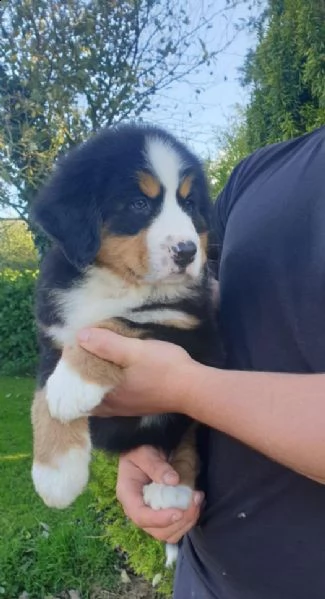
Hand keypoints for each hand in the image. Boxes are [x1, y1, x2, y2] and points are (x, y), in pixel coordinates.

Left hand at [78, 328, 194, 416]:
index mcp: (106, 395)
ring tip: (93, 361)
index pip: (75, 387)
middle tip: (80, 354)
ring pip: (99, 397)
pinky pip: (113, 397)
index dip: (70, 371)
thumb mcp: (133, 351)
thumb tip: (80, 336)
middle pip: (84, 394)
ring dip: (93, 382)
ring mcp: (125, 408)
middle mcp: (112, 406)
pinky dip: (107, 386)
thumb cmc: (162, 369)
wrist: (193, 388)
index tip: (72, 352)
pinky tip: (113, 373)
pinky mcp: (137, 405)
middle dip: (79, 377)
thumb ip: (107, 345)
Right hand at [116, 445, 203, 543]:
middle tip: (195, 500)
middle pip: (157, 530)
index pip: (140, 516)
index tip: (179, 512)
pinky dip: (189, 519)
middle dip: (179, 521)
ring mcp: (150, 514)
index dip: (160, 519)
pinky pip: (176, 527)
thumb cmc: (139, 449)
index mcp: (128, 495)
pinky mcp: (162, 513)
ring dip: (187, 521)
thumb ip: (156, 465)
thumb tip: (173, 481)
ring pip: (169, 533)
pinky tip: (196, 503)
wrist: (143, 449)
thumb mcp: (144, 452)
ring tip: (197, 499)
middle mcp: (137, 510)